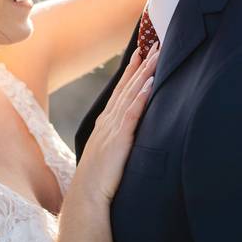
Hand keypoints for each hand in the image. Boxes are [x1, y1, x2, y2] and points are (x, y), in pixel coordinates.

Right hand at [70, 43, 160, 208]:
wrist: (86, 198)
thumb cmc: (98, 180)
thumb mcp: (109, 154)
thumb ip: (118, 139)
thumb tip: (127, 134)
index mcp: (106, 123)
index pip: (121, 90)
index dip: (132, 70)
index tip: (141, 51)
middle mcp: (108, 121)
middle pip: (127, 86)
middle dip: (140, 64)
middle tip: (153, 43)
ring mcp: (113, 129)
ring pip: (131, 94)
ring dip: (143, 73)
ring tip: (155, 55)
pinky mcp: (119, 140)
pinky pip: (132, 114)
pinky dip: (140, 97)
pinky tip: (149, 84)